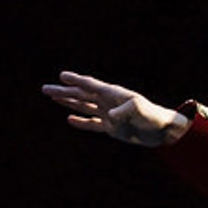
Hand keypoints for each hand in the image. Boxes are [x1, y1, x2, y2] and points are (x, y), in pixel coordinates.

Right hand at [41, 70, 189, 146]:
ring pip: (83, 107)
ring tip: (52, 97)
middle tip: (45, 88)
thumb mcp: (139, 110)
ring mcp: (108, 114)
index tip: (62, 76)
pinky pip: (92, 124)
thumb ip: (123, 112)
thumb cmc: (153, 116)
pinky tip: (69, 119)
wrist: (162, 131)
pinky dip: (81, 122)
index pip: (90, 85)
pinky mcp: (111, 128)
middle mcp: (107, 102)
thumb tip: (109, 118)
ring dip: (68, 103)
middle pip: (81, 95)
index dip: (76, 81)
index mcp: (113, 94)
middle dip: (64, 92)